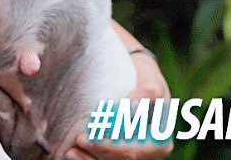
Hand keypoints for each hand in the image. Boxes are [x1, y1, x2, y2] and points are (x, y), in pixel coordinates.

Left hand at [64, 29, 171, 159]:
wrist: (138, 78)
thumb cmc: (147, 80)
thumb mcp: (151, 84)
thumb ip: (145, 96)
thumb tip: (132, 108)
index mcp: (160, 143)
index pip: (133, 151)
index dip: (111, 148)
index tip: (91, 137)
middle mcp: (148, 154)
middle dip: (97, 153)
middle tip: (77, 140)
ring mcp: (134, 155)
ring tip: (70, 152)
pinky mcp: (119, 152)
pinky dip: (88, 158)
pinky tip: (72, 153)